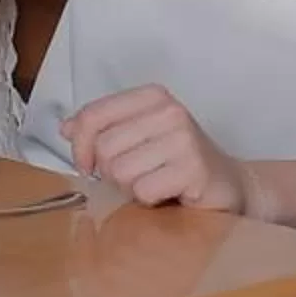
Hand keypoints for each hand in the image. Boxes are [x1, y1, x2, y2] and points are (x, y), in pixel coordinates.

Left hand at [59, 85, 256, 214]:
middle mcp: (169, 111)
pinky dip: (149, 200)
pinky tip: (168, 194)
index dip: (80, 145)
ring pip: (121, 171)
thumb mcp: (137, 137)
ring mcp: (184, 138)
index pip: (93, 116)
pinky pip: (143, 190)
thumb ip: (101, 129)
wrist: (230, 185)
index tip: (87, 164)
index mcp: (151, 96)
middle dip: (111, 172)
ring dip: (130, 188)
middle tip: (135, 177)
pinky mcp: (194, 169)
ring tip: (153, 184)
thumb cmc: (177, 162)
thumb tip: (65, 128)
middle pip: (104, 147)